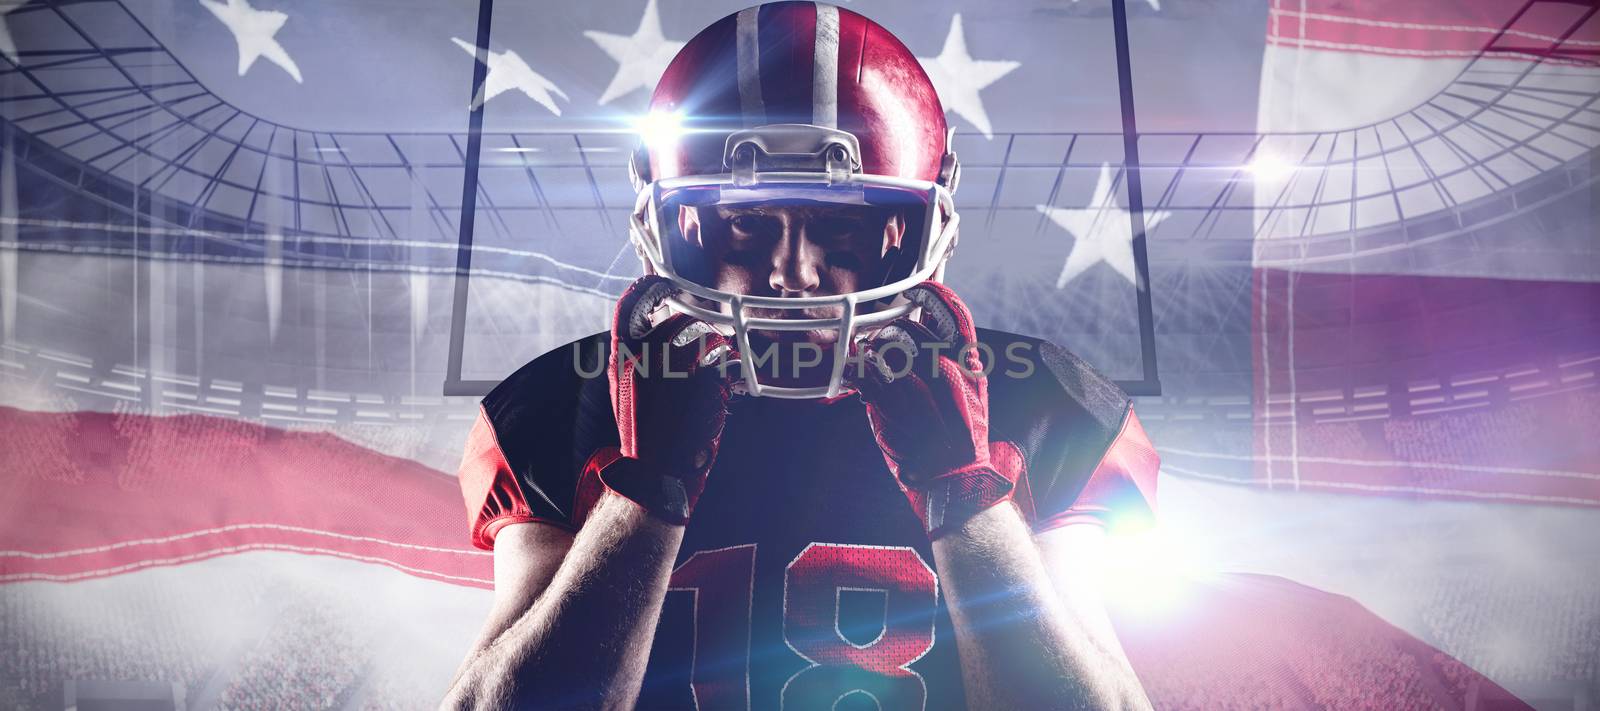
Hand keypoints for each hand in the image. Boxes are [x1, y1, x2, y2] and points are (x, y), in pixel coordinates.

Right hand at [598, 275, 736, 524]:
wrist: (655, 475)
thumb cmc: (644, 439)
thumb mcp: (627, 395)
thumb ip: (637, 365)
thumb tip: (657, 337)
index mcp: (621, 362)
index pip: (628, 310)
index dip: (645, 290)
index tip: (659, 282)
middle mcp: (644, 359)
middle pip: (676, 322)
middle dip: (697, 326)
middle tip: (710, 337)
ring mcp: (673, 368)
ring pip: (704, 338)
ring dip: (720, 345)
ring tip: (727, 359)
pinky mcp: (699, 380)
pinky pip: (721, 360)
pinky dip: (731, 366)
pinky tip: (734, 379)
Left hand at [852, 282, 1017, 538]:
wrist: (954, 481)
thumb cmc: (961, 442)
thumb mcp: (973, 398)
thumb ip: (958, 367)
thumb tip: (931, 340)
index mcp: (969, 366)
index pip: (954, 315)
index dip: (935, 296)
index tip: (920, 290)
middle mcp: (944, 369)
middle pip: (908, 329)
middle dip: (891, 331)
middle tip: (882, 341)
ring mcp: (915, 384)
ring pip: (882, 348)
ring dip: (870, 352)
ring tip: (868, 362)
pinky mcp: (888, 403)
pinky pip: (864, 372)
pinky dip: (856, 373)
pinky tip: (858, 380)